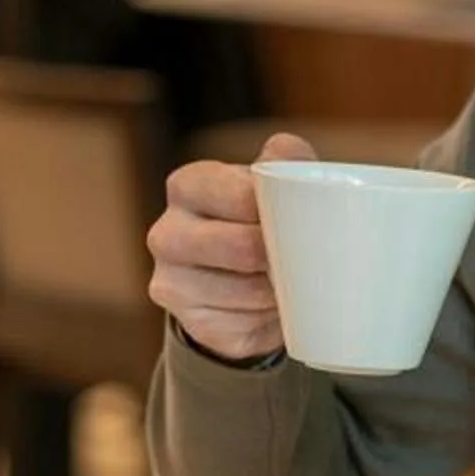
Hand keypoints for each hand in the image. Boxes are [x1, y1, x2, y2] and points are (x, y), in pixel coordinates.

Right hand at [146, 130, 313, 361]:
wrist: (240, 280)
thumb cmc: (259, 220)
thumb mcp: (271, 184)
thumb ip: (284, 161)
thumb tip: (287, 149)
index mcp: (187, 185)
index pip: (241, 195)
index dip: (279, 212)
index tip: (303, 220)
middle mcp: (166, 233)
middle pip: (240, 247)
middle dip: (282, 255)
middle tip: (308, 257)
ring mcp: (171, 283)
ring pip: (246, 292)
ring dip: (280, 291)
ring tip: (293, 282)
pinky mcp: (192, 324)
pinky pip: (243, 326)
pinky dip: (269, 320)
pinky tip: (274, 308)